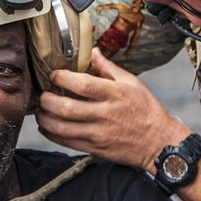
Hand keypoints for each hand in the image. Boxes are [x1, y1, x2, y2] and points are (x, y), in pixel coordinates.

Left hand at [35, 49, 188, 171]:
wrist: (159, 143)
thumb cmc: (146, 110)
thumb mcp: (132, 83)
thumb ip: (108, 68)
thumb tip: (92, 51)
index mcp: (114, 94)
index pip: (83, 85)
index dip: (62, 78)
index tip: (54, 75)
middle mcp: (105, 114)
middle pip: (67, 108)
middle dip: (47, 101)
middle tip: (42, 95)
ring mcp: (99, 134)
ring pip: (62, 128)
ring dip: (45, 119)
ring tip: (40, 111)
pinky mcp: (95, 148)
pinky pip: (67, 142)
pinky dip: (51, 134)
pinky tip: (47, 127)